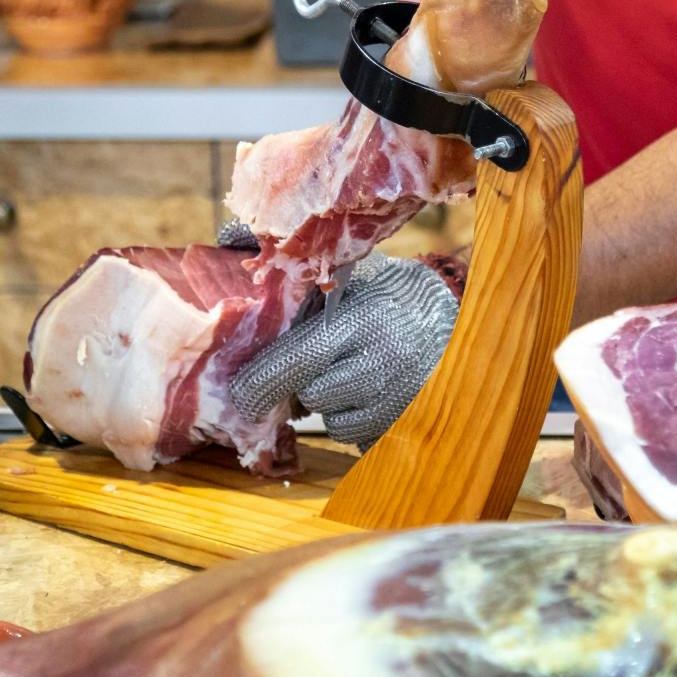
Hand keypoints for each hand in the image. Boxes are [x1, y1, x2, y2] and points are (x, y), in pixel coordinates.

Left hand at [231, 252, 458, 447]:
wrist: (446, 317)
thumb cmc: (385, 289)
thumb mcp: (349, 271)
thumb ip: (298, 268)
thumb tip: (230, 241)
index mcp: (363, 320)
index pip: (300, 359)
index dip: (262, 380)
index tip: (238, 393)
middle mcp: (384, 363)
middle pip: (312, 395)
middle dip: (289, 390)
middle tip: (276, 385)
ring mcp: (400, 399)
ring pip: (334, 421)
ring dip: (325, 403)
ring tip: (340, 372)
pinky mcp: (407, 424)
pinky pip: (359, 436)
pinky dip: (350, 418)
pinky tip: (360, 391)